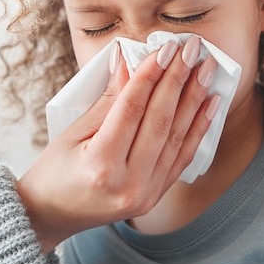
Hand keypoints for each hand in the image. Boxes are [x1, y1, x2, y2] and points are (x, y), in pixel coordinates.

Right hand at [16, 37, 219, 251]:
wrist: (52, 215)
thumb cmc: (54, 171)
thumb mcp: (72, 132)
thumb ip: (107, 100)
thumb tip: (130, 61)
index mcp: (101, 165)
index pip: (132, 109)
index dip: (151, 74)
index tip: (166, 47)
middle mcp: (129, 183)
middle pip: (159, 120)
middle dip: (178, 79)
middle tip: (192, 49)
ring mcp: (146, 194)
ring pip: (177, 137)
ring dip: (195, 99)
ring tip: (207, 69)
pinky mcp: (156, 195)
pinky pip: (182, 156)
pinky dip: (198, 128)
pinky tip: (210, 103)